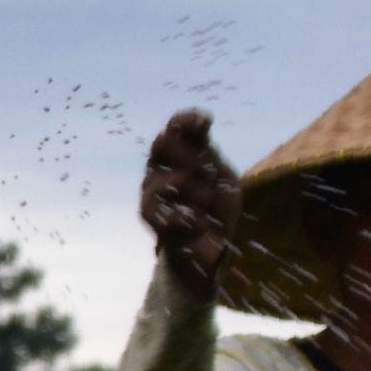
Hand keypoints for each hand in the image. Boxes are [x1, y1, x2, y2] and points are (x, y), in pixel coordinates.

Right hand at [141, 109, 242, 301]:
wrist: (210, 251)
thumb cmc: (218, 211)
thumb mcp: (223, 176)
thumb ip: (209, 150)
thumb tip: (203, 119)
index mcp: (182, 155)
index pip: (176, 126)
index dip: (186, 119)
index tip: (205, 123)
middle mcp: (162, 167)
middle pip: (163, 142)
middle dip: (190, 157)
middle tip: (207, 174)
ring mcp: (151, 188)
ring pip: (161, 172)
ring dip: (192, 189)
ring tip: (204, 205)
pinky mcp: (147, 212)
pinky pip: (154, 200)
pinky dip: (180, 210)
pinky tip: (192, 217)